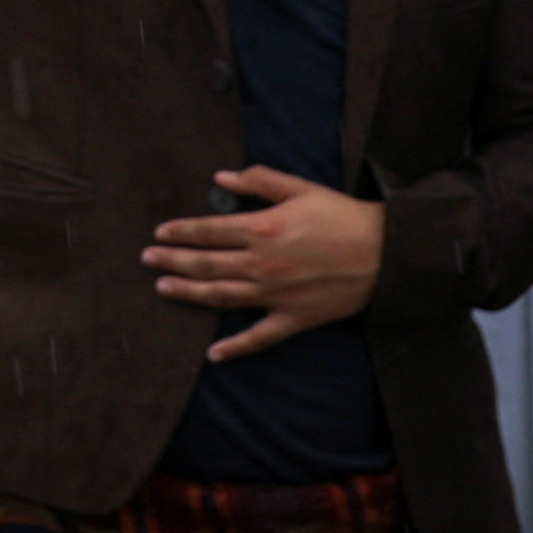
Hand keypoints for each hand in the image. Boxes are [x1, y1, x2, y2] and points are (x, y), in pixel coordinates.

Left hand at [143, 165, 383, 359]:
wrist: (384, 253)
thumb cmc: (342, 216)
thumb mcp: (300, 188)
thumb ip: (258, 182)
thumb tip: (220, 178)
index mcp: (262, 229)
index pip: (208, 231)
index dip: (180, 231)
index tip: (160, 232)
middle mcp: (261, 264)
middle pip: (206, 264)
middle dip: (172, 261)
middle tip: (147, 259)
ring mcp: (275, 295)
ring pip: (221, 296)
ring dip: (188, 294)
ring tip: (162, 289)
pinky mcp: (293, 318)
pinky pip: (258, 337)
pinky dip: (235, 347)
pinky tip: (214, 354)